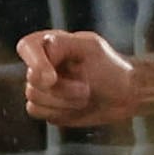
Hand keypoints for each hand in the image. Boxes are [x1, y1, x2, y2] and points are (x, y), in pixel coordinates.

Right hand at [16, 30, 153, 128]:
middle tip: (85, 88)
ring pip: (33, 98)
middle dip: (62, 89)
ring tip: (85, 96)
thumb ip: (61, 45)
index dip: (36, 64)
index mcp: (50, 42)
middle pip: (32, 80)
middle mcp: (42, 63)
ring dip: (63, 102)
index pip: (27, 47)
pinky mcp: (45, 106)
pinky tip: (75, 107)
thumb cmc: (111, 68)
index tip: (52, 79)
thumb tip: (36, 67)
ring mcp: (42, 86)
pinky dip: (58, 112)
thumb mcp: (91, 48)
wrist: (125, 96)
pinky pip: (36, 111)